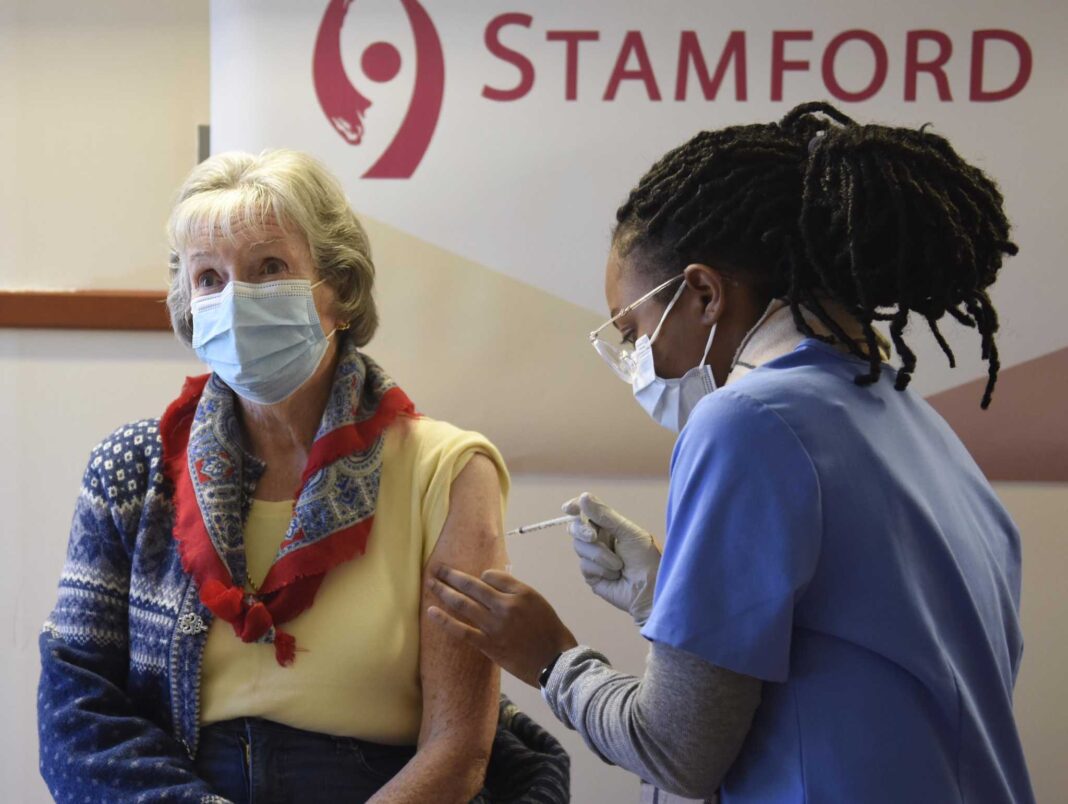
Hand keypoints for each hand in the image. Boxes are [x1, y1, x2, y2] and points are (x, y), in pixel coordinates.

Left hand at [426, 566, 577, 687]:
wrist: (555, 662)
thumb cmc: (549, 631)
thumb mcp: (538, 602)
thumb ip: (515, 591)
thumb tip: (490, 582)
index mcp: (521, 592)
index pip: (491, 576)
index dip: (481, 577)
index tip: (475, 580)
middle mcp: (506, 605)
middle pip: (473, 585)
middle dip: (452, 575)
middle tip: (437, 568)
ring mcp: (495, 625)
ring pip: (463, 604)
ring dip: (444, 591)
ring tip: (430, 583)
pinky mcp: (488, 645)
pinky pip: (462, 630)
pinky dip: (444, 620)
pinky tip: (431, 612)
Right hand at [563, 492, 660, 625]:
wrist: (651, 589)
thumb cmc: (647, 558)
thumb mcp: (628, 532)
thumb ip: (604, 515)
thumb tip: (583, 497)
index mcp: (609, 525)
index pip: (586, 511)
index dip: (575, 507)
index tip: (568, 507)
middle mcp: (599, 539)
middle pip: (575, 528)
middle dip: (581, 531)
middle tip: (593, 536)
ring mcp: (594, 558)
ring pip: (580, 547)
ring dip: (600, 555)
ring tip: (619, 565)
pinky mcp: (591, 575)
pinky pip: (585, 566)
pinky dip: (601, 569)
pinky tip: (615, 576)